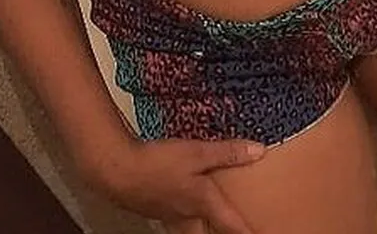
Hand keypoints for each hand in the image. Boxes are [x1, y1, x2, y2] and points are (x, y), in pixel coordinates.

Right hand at [97, 136, 264, 233]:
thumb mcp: (196, 152)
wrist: (118, 171)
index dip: (249, 233)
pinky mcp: (154, 210)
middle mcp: (188, 216)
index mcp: (203, 203)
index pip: (232, 226)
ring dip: (201, 233)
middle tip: (232, 231)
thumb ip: (227, 152)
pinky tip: (180, 213)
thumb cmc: (157, 164)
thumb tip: (258, 151)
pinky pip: (174, 224)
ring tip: (207, 227)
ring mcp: (169, 216)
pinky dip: (183, 223)